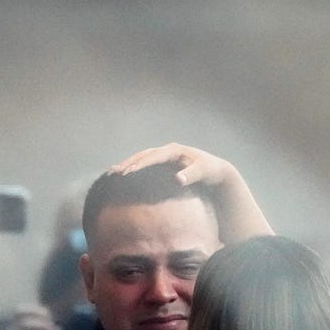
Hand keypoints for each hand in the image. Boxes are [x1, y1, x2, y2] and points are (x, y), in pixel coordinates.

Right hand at [109, 142, 236, 188]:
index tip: (127, 173)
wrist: (216, 171)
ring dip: (128, 165)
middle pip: (143, 155)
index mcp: (173, 150)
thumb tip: (178, 179)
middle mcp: (166, 151)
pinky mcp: (163, 163)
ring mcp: (164, 156)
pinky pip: (145, 164)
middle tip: (114, 173)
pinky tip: (124, 175)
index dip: (139, 165)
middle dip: (128, 163)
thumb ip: (191, 175)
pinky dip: (134, 168)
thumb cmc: (210, 171)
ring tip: (113, 173)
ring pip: (141, 158)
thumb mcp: (203, 172)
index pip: (152, 157)